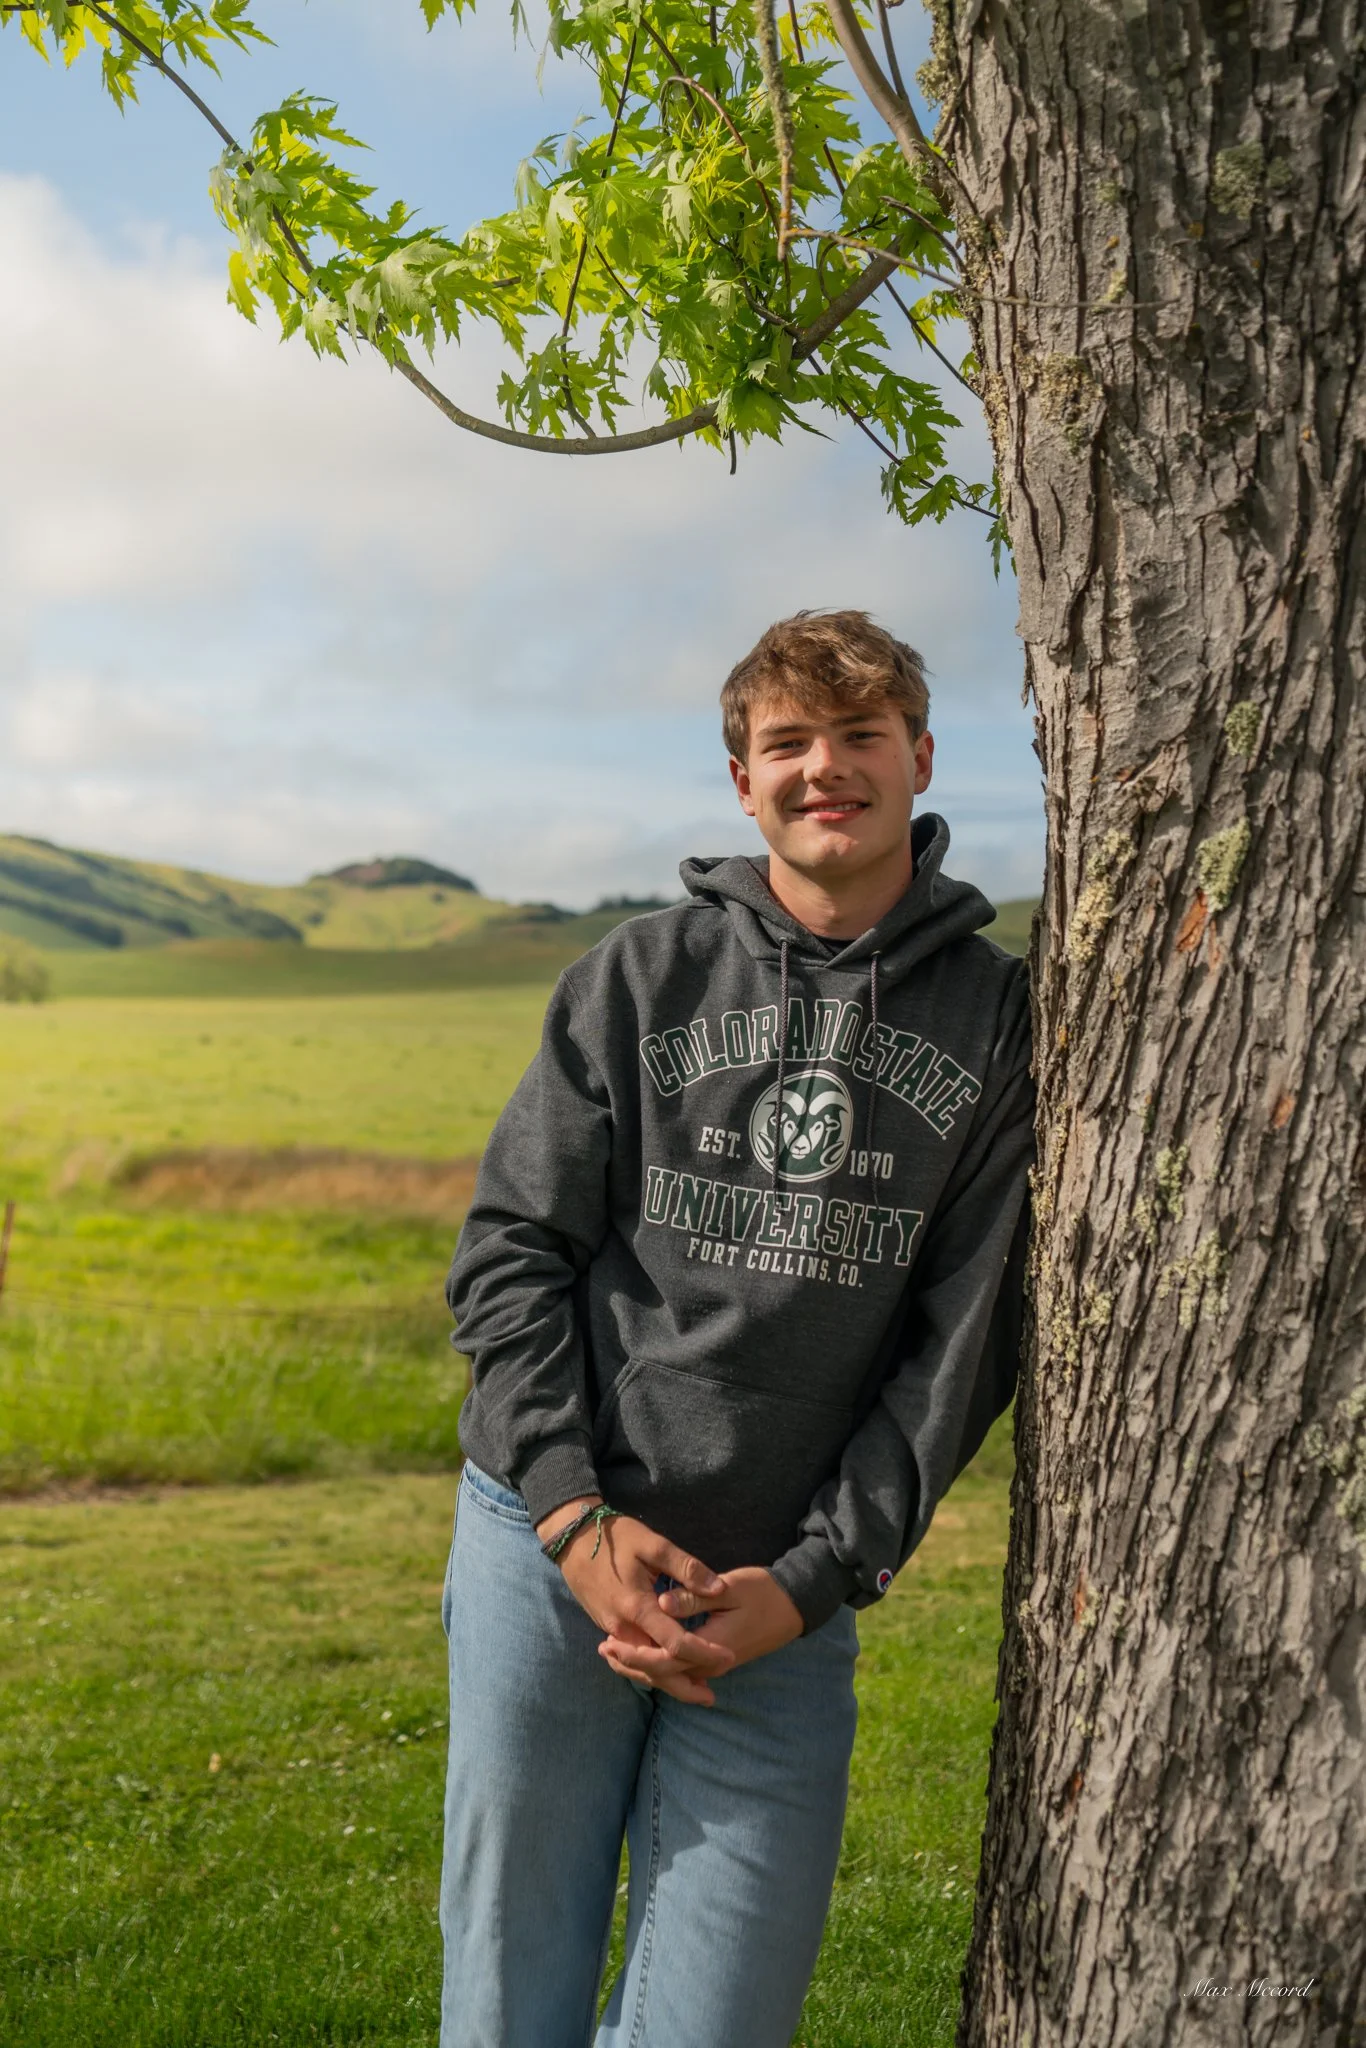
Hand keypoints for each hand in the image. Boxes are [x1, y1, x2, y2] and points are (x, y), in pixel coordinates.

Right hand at [535, 1498, 734, 1705]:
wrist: (573, 1539)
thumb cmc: (616, 1538)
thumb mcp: (653, 1544)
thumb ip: (686, 1568)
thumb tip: (718, 1588)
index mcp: (638, 1607)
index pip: (675, 1643)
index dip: (704, 1653)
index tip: (729, 1656)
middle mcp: (624, 1627)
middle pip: (656, 1669)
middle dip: (684, 1685)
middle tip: (711, 1697)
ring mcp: (613, 1630)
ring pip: (642, 1668)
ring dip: (668, 1682)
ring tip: (696, 1690)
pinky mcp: (609, 1628)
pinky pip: (633, 1658)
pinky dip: (652, 1670)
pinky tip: (668, 1671)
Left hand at [598, 1567, 802, 1693]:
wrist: (795, 1605)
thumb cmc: (763, 1591)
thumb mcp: (730, 1588)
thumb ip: (694, 1597)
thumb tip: (661, 1605)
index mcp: (711, 1646)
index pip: (664, 1660)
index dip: (635, 1655)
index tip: (610, 1643)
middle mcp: (711, 1663)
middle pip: (664, 1675)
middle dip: (631, 1665)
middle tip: (603, 1650)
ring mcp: (714, 1664)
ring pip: (672, 1676)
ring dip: (643, 1668)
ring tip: (615, 1656)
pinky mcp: (717, 1659)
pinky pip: (682, 1670)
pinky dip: (660, 1666)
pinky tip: (645, 1655)